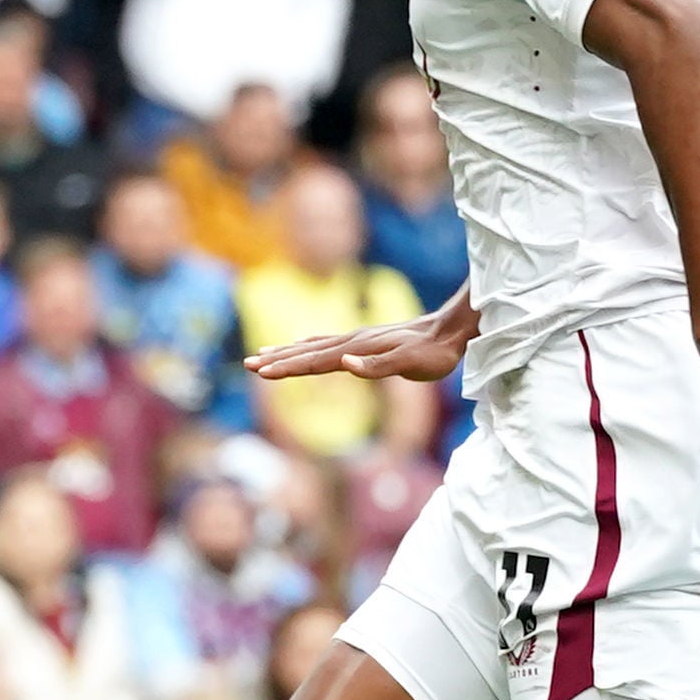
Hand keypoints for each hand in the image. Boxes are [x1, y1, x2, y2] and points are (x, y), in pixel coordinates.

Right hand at [246, 305, 470, 384]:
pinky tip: (303, 348)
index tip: (259, 371)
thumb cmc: (435, 352)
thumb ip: (379, 366)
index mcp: (358, 348)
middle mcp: (353, 341)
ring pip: (313, 346)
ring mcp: (358, 339)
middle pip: (307, 352)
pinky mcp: (367, 340)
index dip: (287, 367)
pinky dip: (307, 347)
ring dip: (286, 352)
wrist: (452, 328)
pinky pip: (327, 344)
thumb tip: (345, 364)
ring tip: (262, 355)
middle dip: (277, 360)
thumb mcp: (412, 364)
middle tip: (247, 364)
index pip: (315, 361)